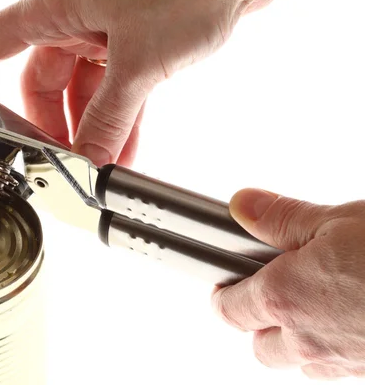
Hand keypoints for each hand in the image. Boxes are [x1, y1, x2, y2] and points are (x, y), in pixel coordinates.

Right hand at [0, 0, 282, 166]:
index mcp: (53, 9)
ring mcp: (104, 32)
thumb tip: (88, 159)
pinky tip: (124, 151)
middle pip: (37, 82)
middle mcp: (72, 19)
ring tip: (97, 166)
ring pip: (79, 91)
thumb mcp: (139, 60)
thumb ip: (109, 117)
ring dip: (87, 130)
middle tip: (56, 162)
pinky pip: (115, 90)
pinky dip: (117, 120)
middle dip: (46, 126)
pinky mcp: (136, 43)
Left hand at [212, 189, 364, 379]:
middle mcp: (312, 340)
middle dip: (257, 324)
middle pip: (261, 348)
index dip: (223, 297)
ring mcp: (348, 362)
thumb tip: (244, 206)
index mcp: (288, 298)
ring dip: (297, 340)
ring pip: (302, 364)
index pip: (232, 310)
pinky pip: (341, 370)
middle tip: (270, 294)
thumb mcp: (340, 221)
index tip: (224, 286)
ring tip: (315, 305)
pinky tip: (354, 319)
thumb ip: (283, 219)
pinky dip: (336, 349)